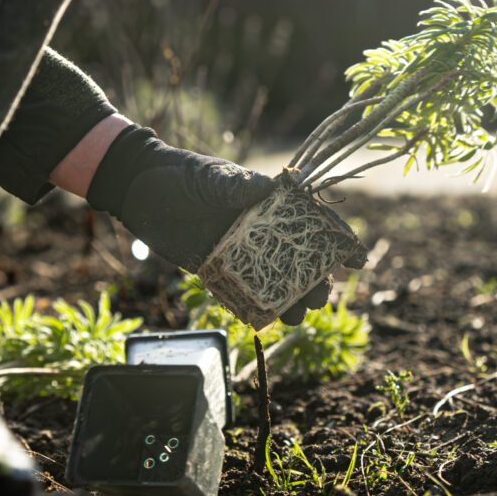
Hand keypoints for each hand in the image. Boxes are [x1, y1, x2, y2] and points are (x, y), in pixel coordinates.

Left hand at [86, 125, 331, 323]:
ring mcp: (241, 252)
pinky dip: (257, 307)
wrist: (139, 189)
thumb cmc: (181, 175)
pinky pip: (243, 293)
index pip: (312, 221)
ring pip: (276, 281)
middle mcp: (261, 230)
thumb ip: (239, 186)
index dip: (338, 239)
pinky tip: (269, 320)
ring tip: (298, 314)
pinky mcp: (216, 270)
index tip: (357, 258)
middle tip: (320, 296)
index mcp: (269, 204)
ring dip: (291, 300)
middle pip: (301, 258)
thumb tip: (271, 185)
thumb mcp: (212, 177)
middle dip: (317, 279)